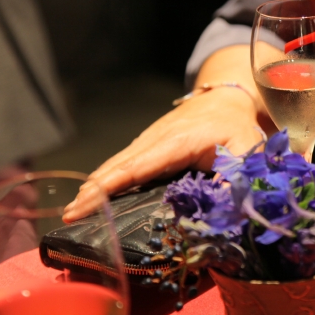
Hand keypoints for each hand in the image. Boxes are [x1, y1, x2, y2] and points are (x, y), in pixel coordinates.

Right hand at [62, 86, 268, 222]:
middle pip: (117, 166)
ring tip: (74, 211)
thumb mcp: (245, 148)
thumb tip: (225, 207)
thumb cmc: (236, 125)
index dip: (110, 186)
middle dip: (93, 191)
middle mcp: (155, 139)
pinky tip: (94, 196)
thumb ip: (237, 175)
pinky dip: (106, 178)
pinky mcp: (148, 143)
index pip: (136, 166)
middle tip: (69, 216)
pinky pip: (123, 162)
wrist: (225, 98)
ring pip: (116, 163)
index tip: (86, 203)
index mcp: (177, 142)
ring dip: (95, 186)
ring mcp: (149, 139)